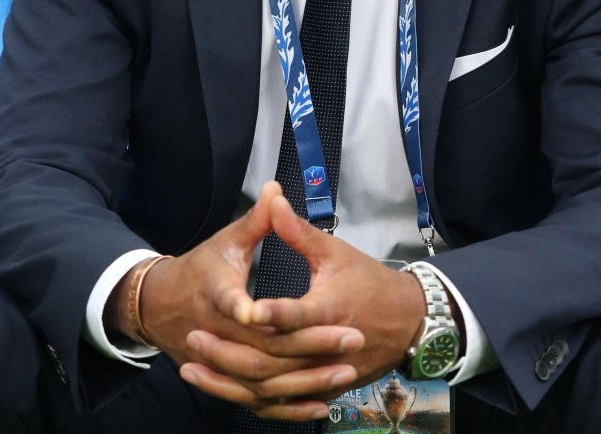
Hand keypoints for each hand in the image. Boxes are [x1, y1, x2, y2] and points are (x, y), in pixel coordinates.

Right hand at [106, 182, 363, 421]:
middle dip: (310, 344)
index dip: (256, 310)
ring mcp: (220, 363)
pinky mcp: (227, 381)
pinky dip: (291, 406)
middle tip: (353, 337)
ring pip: (263, 381)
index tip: (285, 313)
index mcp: (215, 293)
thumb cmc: (202, 267)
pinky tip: (322, 403)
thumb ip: (257, 219)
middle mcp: (215, 334)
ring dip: (306, 379)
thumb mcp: (228, 240)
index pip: (232, 303)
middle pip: (262, 349)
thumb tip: (276, 188)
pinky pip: (260, 402)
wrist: (161, 306)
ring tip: (347, 368)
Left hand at [181, 190, 425, 418]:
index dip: (271, 312)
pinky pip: (281, 403)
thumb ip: (299, 231)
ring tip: (193, 368)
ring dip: (230, 381)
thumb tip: (273, 198)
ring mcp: (325, 374)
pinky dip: (249, 398)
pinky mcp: (322, 389)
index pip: (297, 315)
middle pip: (275, 360)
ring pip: (272, 389)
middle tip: (194, 338)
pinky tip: (220, 389)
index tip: (242, 308)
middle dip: (231, 352)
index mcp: (331, 309)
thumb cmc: (369, 281)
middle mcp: (327, 349)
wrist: (407, 322)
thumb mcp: (335, 252)